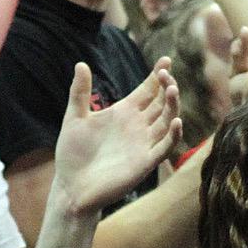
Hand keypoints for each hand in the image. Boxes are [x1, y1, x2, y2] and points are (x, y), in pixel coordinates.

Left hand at [51, 60, 178, 215]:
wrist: (71, 187)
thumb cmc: (73, 154)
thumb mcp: (74, 118)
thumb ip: (80, 92)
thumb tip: (81, 64)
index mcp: (124, 112)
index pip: (148, 89)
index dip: (158, 75)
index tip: (166, 60)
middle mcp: (138, 126)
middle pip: (161, 102)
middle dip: (167, 86)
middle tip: (166, 74)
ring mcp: (143, 144)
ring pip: (167, 121)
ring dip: (173, 106)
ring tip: (172, 89)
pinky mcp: (145, 162)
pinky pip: (165, 147)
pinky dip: (173, 135)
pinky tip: (176, 121)